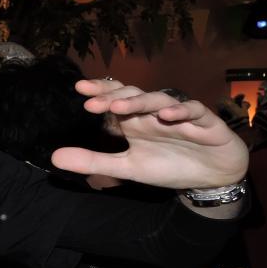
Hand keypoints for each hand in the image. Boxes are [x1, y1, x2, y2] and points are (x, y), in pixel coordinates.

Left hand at [50, 80, 248, 189]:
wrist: (211, 178)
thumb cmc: (170, 166)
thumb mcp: (128, 167)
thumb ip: (94, 161)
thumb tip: (54, 158)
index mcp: (136, 121)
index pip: (115, 100)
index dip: (100, 92)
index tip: (79, 89)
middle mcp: (155, 113)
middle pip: (134, 95)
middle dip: (113, 96)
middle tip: (91, 101)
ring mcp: (180, 115)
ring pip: (159, 99)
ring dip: (140, 102)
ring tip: (119, 107)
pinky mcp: (205, 122)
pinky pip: (193, 111)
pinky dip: (180, 111)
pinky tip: (167, 115)